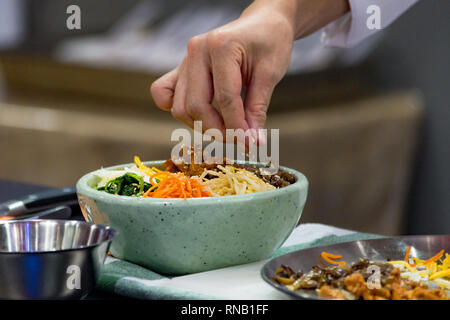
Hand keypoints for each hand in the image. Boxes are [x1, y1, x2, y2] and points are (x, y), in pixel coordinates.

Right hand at [150, 1, 294, 136]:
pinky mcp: (180, 68)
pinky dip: (178, 110)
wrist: (261, 23)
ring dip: (200, 125)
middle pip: (196, 106)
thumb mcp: (270, 74)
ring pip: (179, 106)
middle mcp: (196, 52)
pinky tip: (200, 115)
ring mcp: (185, 60)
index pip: (225, 99)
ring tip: (225, 128)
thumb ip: (257, 109)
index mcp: (221, 47)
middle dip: (217, 130)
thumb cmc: (269, 43)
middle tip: (238, 140)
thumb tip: (251, 142)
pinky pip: (163, 93)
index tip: (249, 145)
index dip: (237, 127)